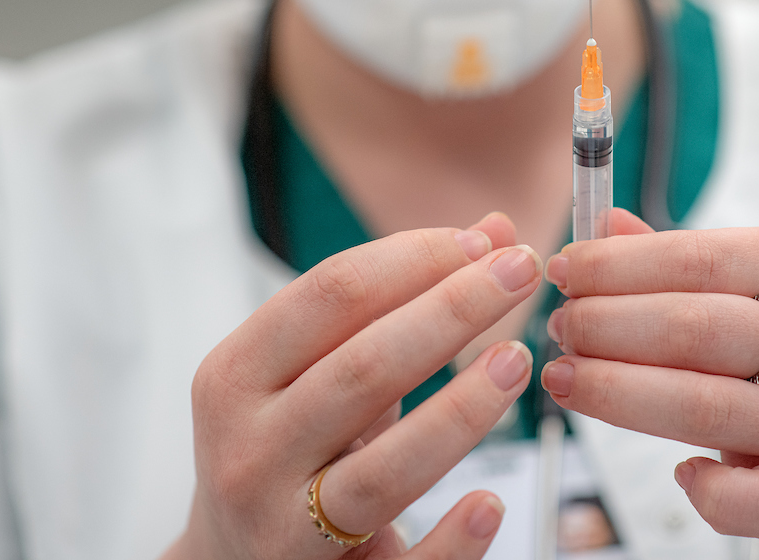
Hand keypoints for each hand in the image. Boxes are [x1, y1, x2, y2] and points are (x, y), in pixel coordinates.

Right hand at [162, 212, 541, 559]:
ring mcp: (283, 527)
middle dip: (452, 310)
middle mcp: (249, 449)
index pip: (332, 293)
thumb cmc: (290, 438)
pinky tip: (488, 503)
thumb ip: (400, 297)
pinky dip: (449, 541)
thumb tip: (494, 230)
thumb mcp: (323, 361)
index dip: (415, 258)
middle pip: (364, 368)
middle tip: (522, 271)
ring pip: (382, 471)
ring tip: (517, 360)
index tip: (483, 243)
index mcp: (237, 375)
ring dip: (460, 411)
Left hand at [541, 211, 758, 558]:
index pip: (698, 257)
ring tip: (564, 380)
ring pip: (703, 405)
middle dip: (605, 325)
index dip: (615, 266)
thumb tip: (603, 225)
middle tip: (556, 329)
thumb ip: (698, 262)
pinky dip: (706, 487)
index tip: (561, 270)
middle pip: (691, 326)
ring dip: (616, 393)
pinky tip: (678, 469)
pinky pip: (752, 496)